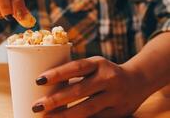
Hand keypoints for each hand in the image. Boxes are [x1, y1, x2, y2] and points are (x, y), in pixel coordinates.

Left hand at [32, 56, 150, 117]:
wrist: (139, 80)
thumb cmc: (105, 71)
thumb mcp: (94, 65)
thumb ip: (76, 74)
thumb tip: (45, 84)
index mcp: (98, 63)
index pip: (75, 67)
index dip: (57, 74)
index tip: (38, 80)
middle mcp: (108, 78)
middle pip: (78, 90)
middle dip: (56, 100)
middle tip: (37, 106)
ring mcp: (114, 96)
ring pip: (87, 109)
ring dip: (65, 115)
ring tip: (47, 117)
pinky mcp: (118, 112)